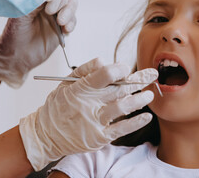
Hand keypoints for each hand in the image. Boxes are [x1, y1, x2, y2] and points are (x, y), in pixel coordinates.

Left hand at [0, 0, 77, 87]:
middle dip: (63, 0)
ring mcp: (57, 15)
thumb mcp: (22, 13)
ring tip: (60, 22)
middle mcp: (49, 3)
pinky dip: (72, 24)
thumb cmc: (14, 34)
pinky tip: (64, 30)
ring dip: (69, 12)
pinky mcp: (63, 28)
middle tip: (51, 11)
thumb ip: (35, 0)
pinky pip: (74, 21)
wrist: (17, 56)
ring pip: (73, 5)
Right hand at [19, 58, 157, 170]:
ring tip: (150, 94)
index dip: (118, 70)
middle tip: (152, 75)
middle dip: (138, 80)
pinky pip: (122, 129)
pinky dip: (136, 122)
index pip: (103, 75)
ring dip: (139, 100)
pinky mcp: (99, 137)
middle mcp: (88, 105)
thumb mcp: (65, 83)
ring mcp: (95, 122)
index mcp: (79, 89)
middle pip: (118, 89)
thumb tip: (105, 61)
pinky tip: (147, 116)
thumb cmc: (59, 106)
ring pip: (123, 108)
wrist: (46, 135)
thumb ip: (85, 70)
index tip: (126, 68)